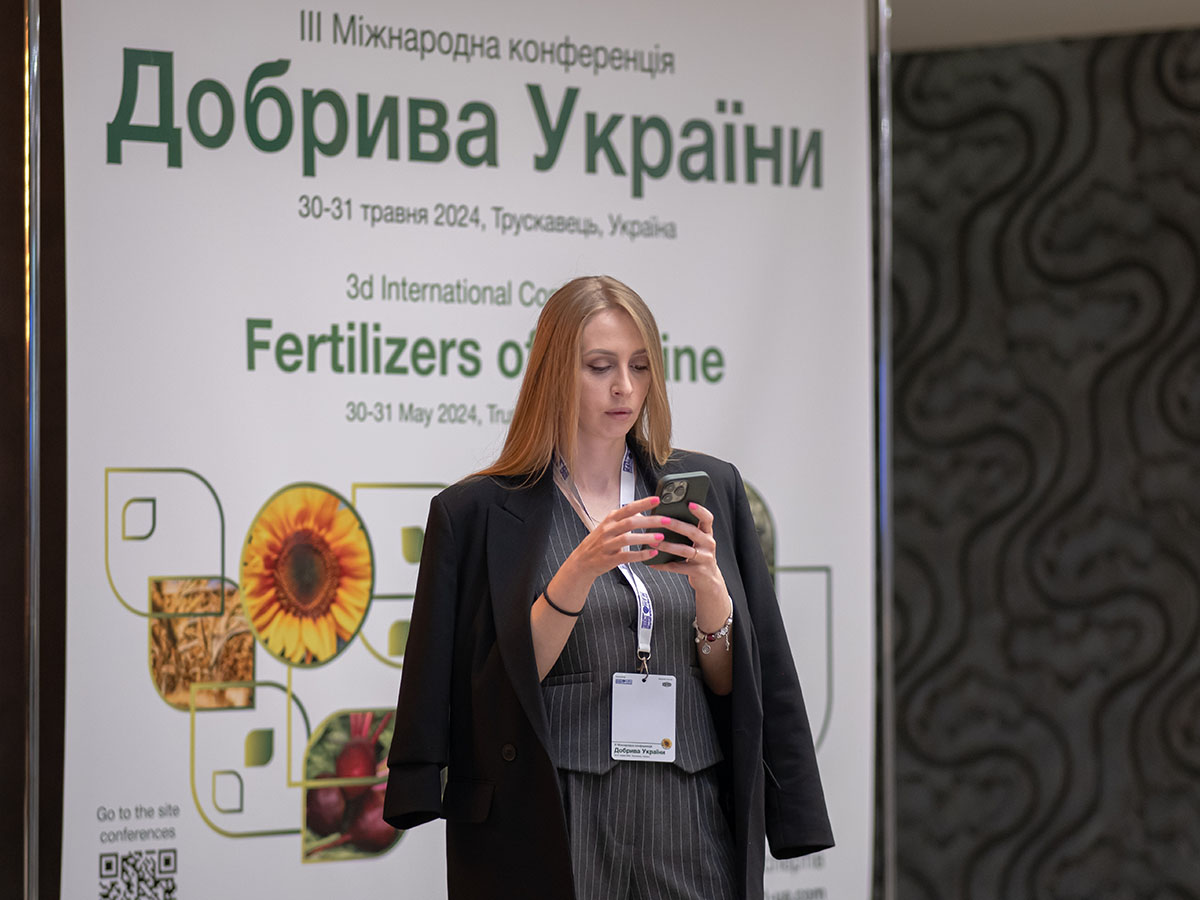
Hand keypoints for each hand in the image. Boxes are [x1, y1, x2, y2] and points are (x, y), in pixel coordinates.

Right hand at [560, 494, 664, 583]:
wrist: (581, 562)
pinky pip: (627, 556)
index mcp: (610, 520)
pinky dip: (641, 555)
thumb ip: (623, 519)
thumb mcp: (608, 526)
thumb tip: (642, 513)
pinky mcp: (609, 559)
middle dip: (650, 521)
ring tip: (660, 537)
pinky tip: (652, 553)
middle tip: (666, 520)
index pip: (628, 508)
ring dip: (646, 538)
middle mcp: (608, 530)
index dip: (643, 503)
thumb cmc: (598, 543)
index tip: (657, 500)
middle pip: (630, 522)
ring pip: (628, 539)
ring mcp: (607, 545)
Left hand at [651, 502, 731, 631]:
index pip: (707, 518)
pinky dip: (664, 565)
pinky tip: (652, 562)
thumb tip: (661, 515)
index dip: (700, 510)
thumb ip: (685, 528)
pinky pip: (678, 567)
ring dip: (667, 546)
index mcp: (707, 533)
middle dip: (677, 525)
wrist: (708, 580)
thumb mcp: (696, 541)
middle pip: (693, 532)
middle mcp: (708, 544)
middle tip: (662, 520)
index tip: (689, 503)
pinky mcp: (698, 571)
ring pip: (685, 550)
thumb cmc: (697, 555)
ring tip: (653, 542)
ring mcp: (704, 558)